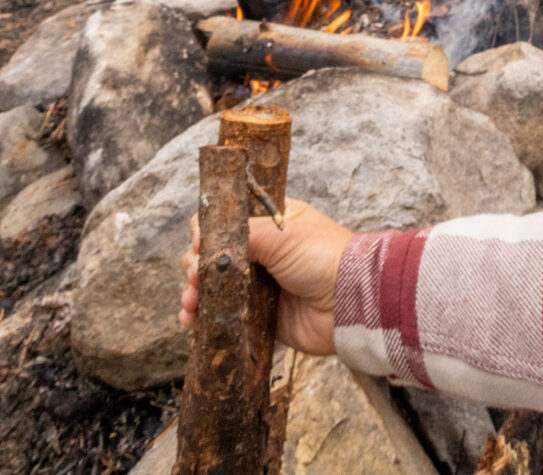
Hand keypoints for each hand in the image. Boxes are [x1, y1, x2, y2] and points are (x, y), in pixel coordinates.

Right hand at [181, 198, 352, 356]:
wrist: (351, 303)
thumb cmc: (322, 257)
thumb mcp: (280, 233)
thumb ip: (239, 232)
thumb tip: (201, 239)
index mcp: (270, 223)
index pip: (225, 221)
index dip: (206, 232)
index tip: (200, 244)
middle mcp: (262, 252)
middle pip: (213, 255)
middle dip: (196, 266)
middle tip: (196, 276)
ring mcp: (259, 285)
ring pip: (213, 286)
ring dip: (194, 292)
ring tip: (192, 301)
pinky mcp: (258, 316)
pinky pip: (224, 315)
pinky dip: (203, 318)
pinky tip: (192, 320)